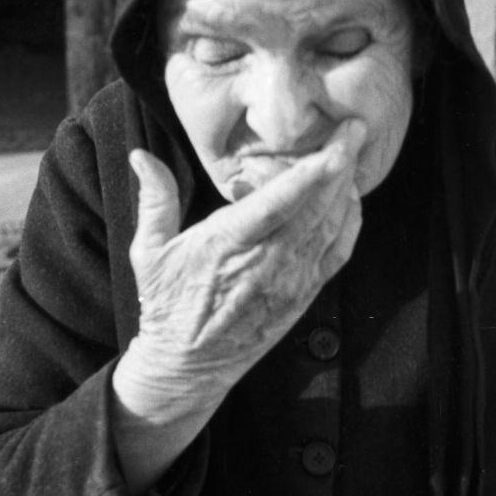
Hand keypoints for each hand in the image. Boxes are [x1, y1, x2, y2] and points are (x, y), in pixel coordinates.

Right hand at [112, 119, 363, 490]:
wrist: (187, 367)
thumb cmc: (166, 305)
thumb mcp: (148, 252)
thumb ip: (154, 200)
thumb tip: (139, 154)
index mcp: (227, 246)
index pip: (277, 204)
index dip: (310, 174)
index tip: (334, 145)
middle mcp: (266, 264)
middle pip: (315, 208)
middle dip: (340, 165)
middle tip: (355, 127)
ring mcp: (290, 282)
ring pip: (331, 227)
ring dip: (347, 188)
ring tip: (355, 151)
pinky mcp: (303, 296)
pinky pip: (337, 254)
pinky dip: (350, 223)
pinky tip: (352, 197)